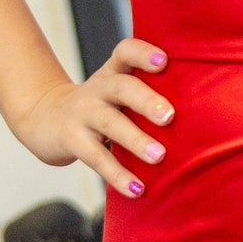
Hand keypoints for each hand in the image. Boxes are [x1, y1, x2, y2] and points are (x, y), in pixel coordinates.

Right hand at [14, 38, 172, 197]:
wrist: (43, 119)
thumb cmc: (96, 107)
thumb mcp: (115, 92)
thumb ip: (145, 95)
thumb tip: (199, 119)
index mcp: (113, 73)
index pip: (125, 52)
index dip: (142, 53)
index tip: (163, 60)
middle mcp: (98, 89)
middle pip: (121, 87)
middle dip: (146, 100)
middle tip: (169, 116)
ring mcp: (82, 114)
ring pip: (110, 123)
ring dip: (136, 140)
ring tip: (159, 157)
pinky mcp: (71, 139)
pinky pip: (95, 157)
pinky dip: (117, 174)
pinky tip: (137, 189)